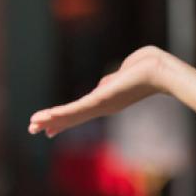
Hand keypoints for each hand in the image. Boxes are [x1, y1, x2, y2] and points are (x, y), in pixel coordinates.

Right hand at [28, 45, 172, 137]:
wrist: (162, 71)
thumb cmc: (150, 66)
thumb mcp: (125, 72)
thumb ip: (111, 80)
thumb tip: (105, 84)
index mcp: (108, 99)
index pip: (82, 111)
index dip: (65, 118)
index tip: (51, 127)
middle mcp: (104, 106)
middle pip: (74, 117)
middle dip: (53, 122)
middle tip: (33, 129)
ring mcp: (102, 105)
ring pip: (72, 115)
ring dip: (51, 119)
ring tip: (33, 125)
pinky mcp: (101, 100)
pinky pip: (76, 108)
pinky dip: (60, 114)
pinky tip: (46, 118)